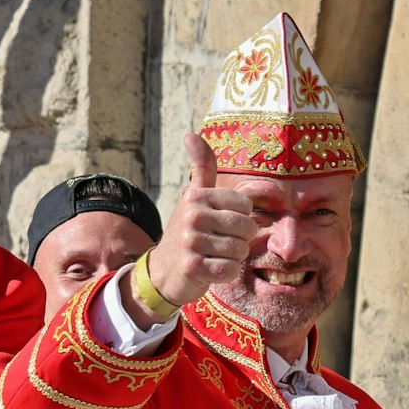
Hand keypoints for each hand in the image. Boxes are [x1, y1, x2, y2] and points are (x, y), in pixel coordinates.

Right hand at [120, 133, 253, 323]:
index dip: (240, 218)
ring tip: (214, 256)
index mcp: (196, 196)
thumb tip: (191, 134)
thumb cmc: (186, 232)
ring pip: (240, 250)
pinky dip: (226, 273)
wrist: (162, 272)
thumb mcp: (193, 198)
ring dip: (232, 258)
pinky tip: (211, 270)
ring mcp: (191, 242)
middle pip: (247, 228)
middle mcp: (193, 215)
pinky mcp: (193, 267)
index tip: (221, 224)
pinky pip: (230, 270)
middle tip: (219, 244)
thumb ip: (201, 168)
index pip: (246, 205)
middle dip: (240, 240)